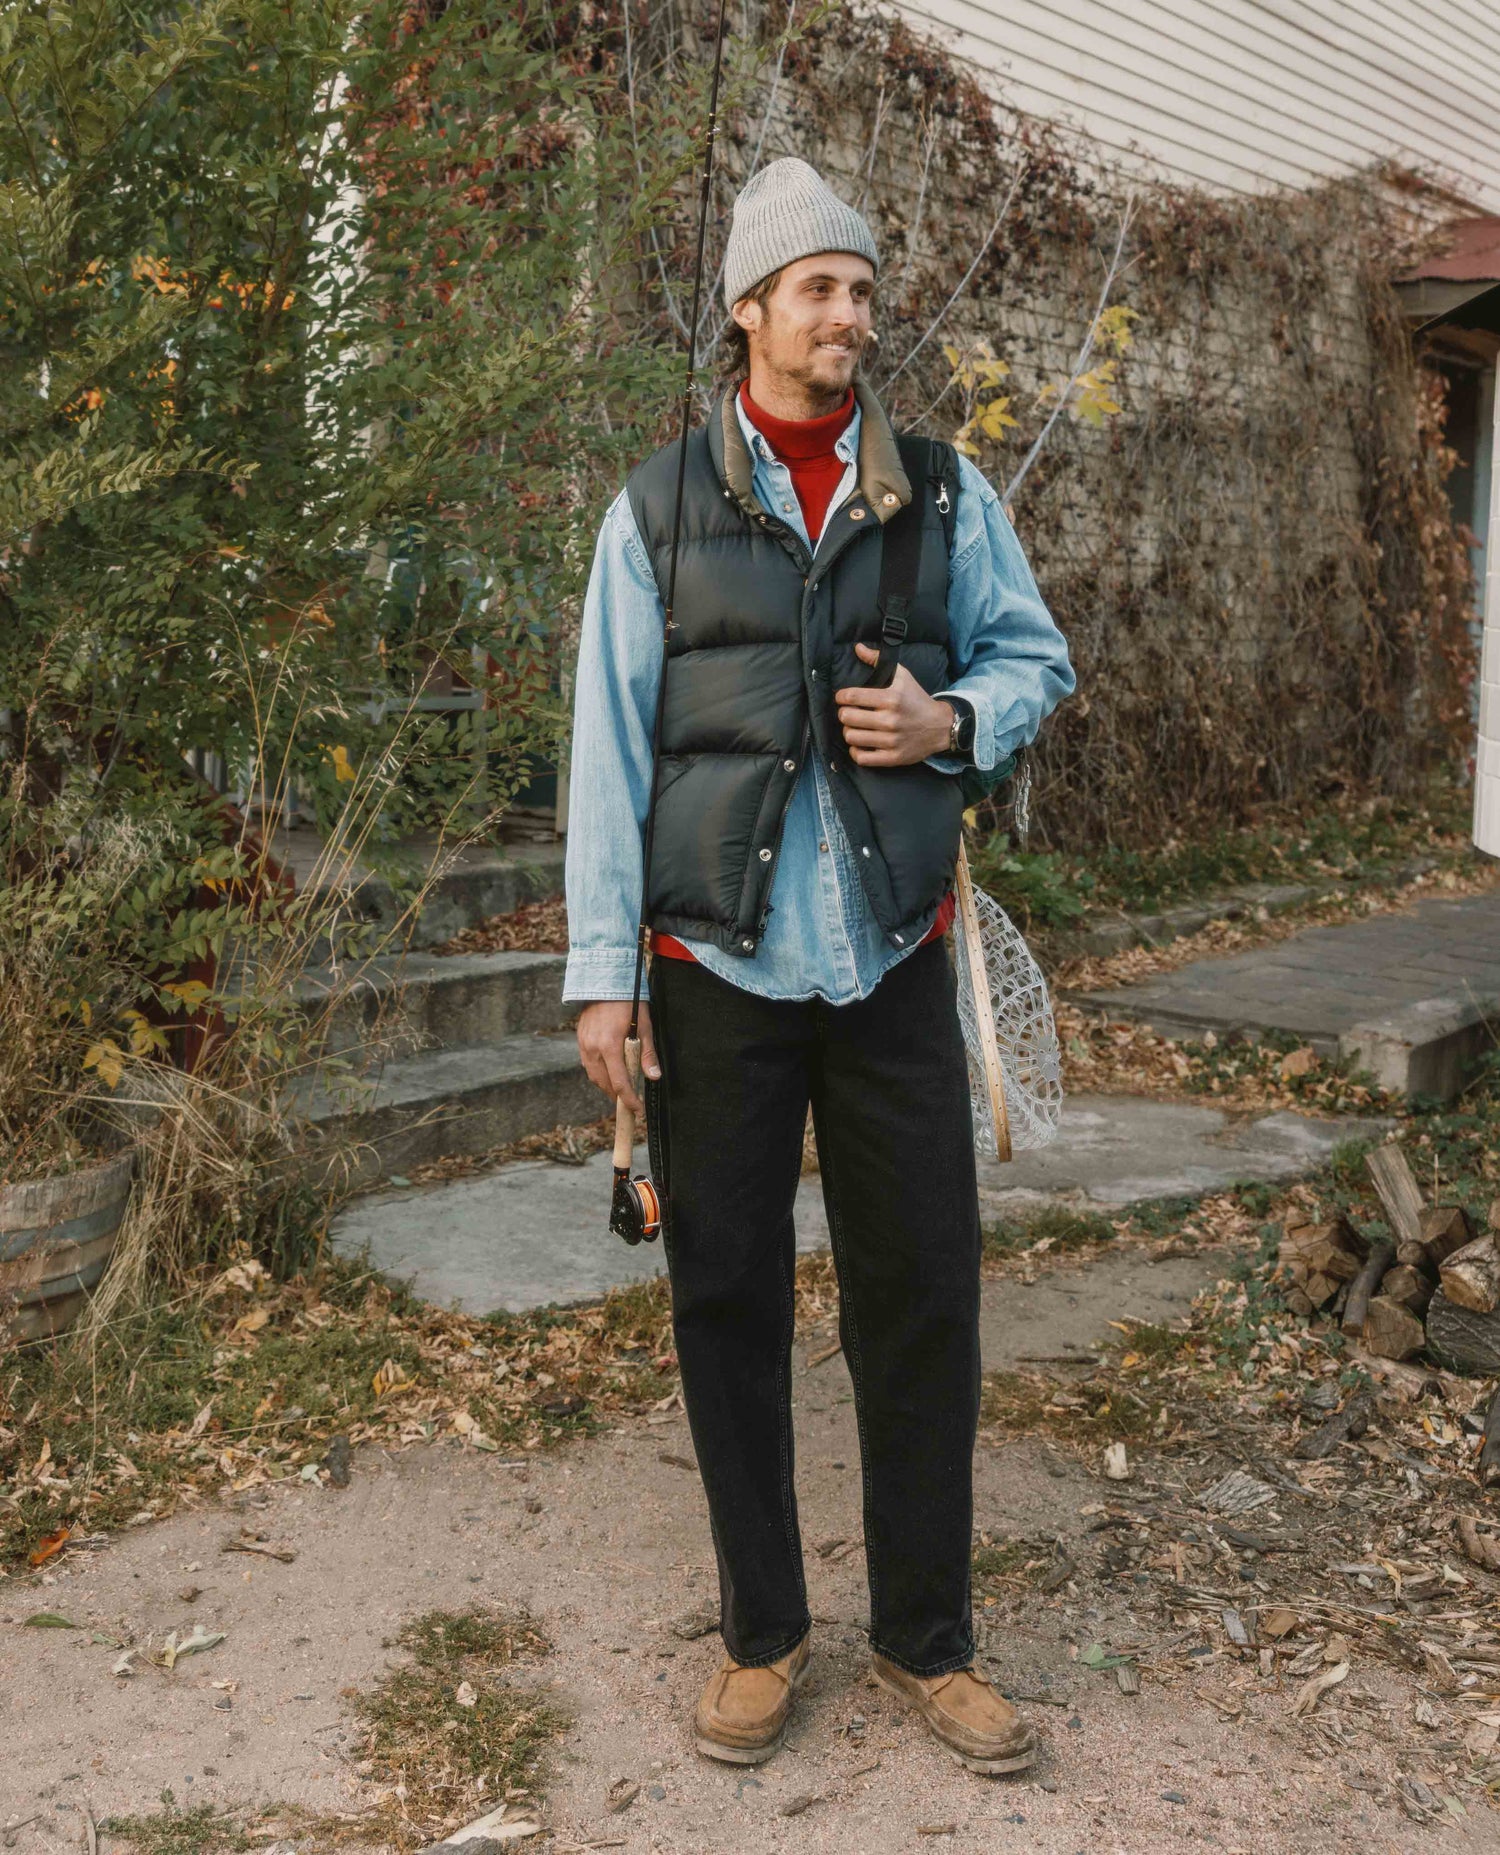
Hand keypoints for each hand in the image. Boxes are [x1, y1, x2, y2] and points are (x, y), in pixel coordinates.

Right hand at [576, 1000, 659, 1117]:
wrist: (604, 980)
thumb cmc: (628, 1001)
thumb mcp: (644, 1025)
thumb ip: (647, 1053)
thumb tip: (654, 1077)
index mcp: (609, 1046)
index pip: (619, 1083)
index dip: (630, 1100)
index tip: (638, 1111)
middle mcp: (593, 1048)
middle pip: (604, 1084)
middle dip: (618, 1097)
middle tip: (631, 1104)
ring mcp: (584, 1045)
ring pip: (594, 1076)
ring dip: (607, 1087)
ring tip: (621, 1091)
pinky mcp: (580, 1040)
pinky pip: (589, 1065)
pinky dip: (599, 1074)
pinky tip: (610, 1073)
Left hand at [834, 642, 953, 766]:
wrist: (940, 726)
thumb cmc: (917, 699)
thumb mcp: (903, 675)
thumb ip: (878, 660)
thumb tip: (858, 648)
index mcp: (891, 698)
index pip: (852, 697)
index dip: (841, 697)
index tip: (842, 698)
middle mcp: (890, 720)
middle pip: (847, 718)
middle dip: (844, 713)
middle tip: (848, 712)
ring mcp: (891, 740)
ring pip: (851, 737)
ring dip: (849, 731)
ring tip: (854, 727)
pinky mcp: (892, 757)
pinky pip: (861, 758)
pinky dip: (856, 751)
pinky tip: (860, 743)